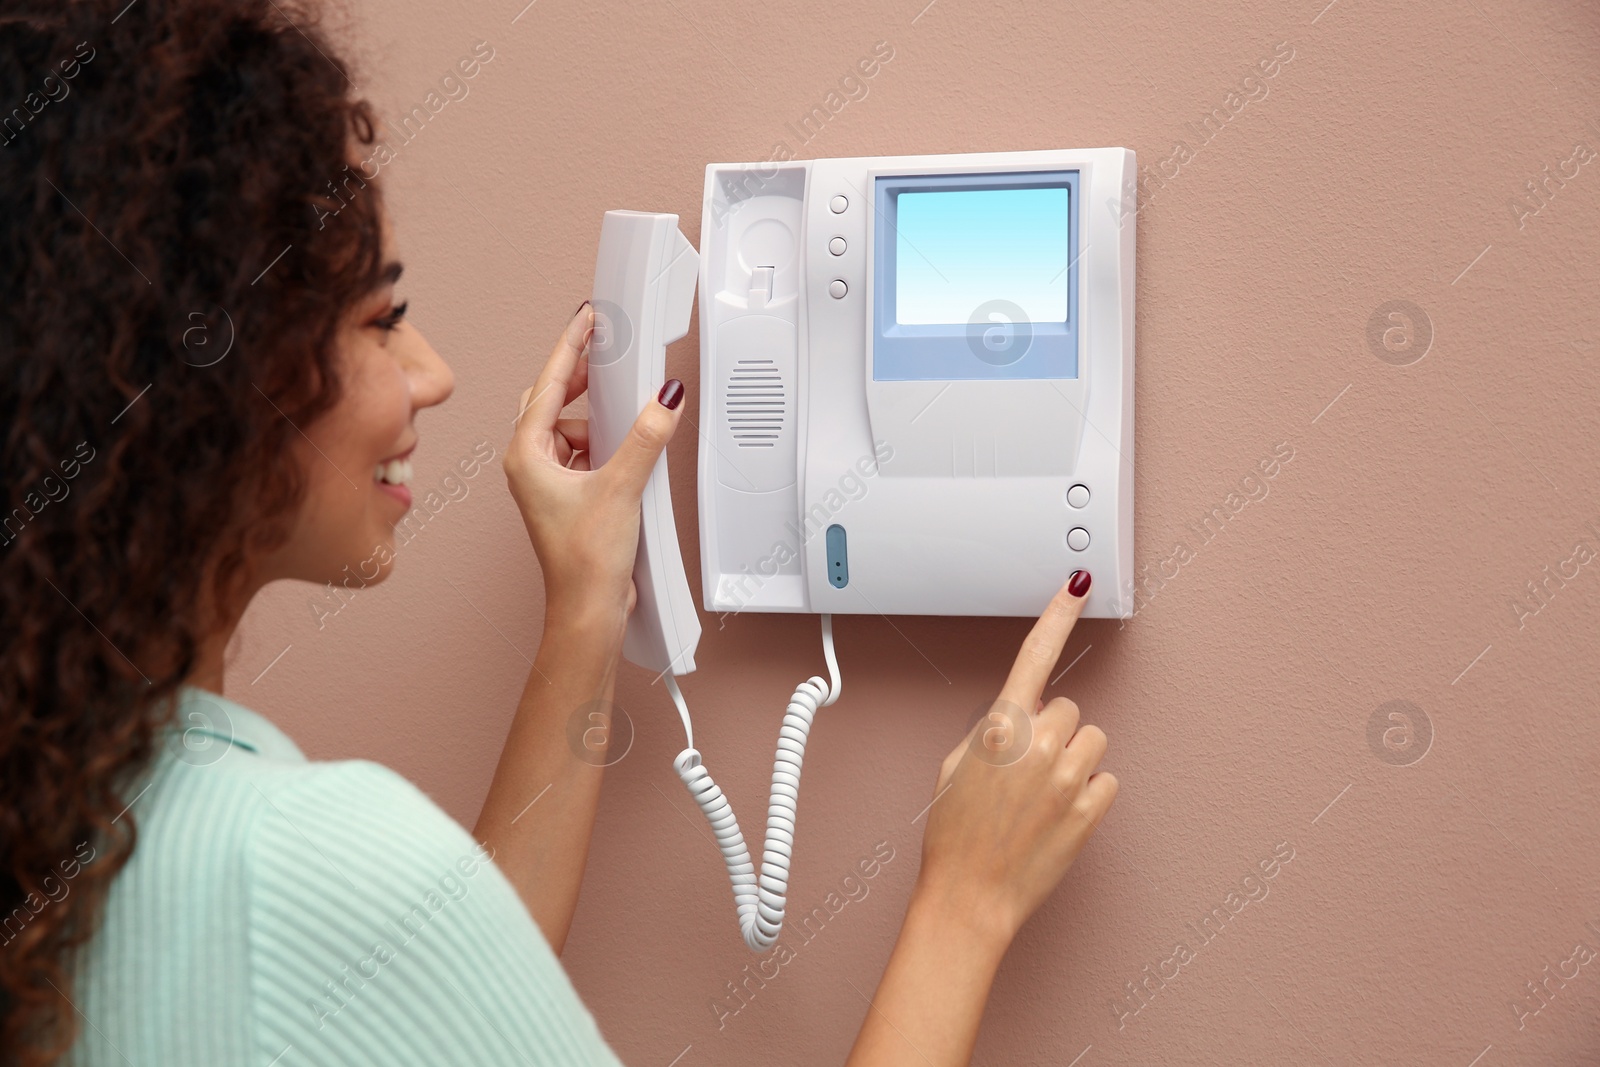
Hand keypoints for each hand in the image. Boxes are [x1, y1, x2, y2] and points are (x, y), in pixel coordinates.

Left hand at [502, 302, 685, 625]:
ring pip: (570, 429)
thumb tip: (664, 400)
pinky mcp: (567, 497)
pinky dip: (605, 446)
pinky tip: (627, 452)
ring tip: (628, 422)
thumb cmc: (584, 561)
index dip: (570, 346)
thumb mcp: (621, 487)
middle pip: (553, 401)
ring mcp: (547, 482)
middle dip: (582, 379)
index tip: (586, 320)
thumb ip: (646, 438)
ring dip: (599, 421)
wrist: (588, 609)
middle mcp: (530, 465)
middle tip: (608, 354)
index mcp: (526, 455)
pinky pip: (584, 453)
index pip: (549, 384)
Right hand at [914, 570, 1117, 948]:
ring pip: (1093, 741)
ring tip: (1043, 793)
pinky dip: (1087, 794)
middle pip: (1068, 709)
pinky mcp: (1090, 811)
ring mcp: (1068, 779)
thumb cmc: (954, 838)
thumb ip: (992, 730)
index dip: (1057, 614)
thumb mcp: (956, 767)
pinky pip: (1105, 781)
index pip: (1036, 655)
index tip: (1076, 585)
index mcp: (999, 728)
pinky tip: (1058, 814)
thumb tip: (1020, 716)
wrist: (969, 897)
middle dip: (1052, 730)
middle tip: (1026, 768)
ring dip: (1073, 759)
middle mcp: (1038, 746)